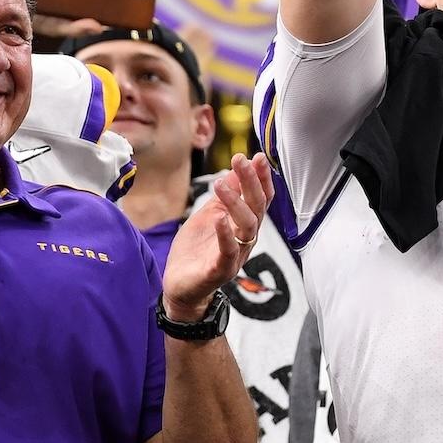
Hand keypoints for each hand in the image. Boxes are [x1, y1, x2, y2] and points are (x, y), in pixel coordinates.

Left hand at [163, 154, 271, 317]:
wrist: (181, 286)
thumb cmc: (197, 250)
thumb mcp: (210, 215)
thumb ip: (225, 196)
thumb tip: (236, 169)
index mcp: (245, 224)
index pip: (261, 198)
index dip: (261, 177)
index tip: (257, 156)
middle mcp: (246, 239)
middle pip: (257, 207)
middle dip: (251, 181)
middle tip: (240, 160)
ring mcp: (236, 255)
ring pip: (247, 226)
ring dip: (236, 202)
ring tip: (221, 183)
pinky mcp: (221, 270)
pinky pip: (228, 251)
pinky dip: (224, 233)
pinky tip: (218, 217)